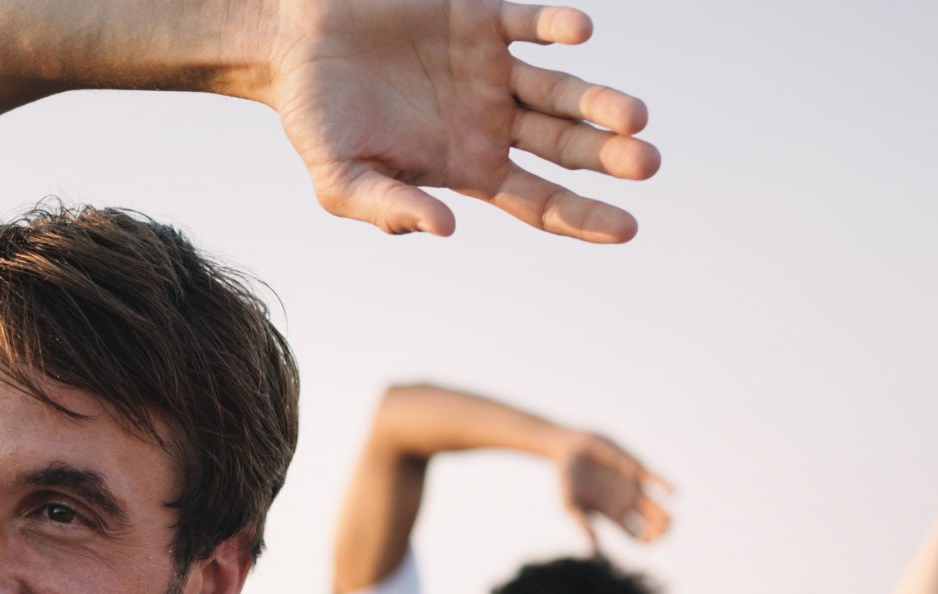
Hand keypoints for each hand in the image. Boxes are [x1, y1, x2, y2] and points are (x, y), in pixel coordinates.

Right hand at [261, 0, 658, 243]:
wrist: (291, 44)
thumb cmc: (316, 122)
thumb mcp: (340, 181)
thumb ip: (388, 208)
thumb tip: (446, 229)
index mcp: (471, 168)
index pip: (542, 200)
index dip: (585, 216)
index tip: (628, 228)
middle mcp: (494, 122)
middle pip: (566, 146)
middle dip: (609, 156)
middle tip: (646, 164)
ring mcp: (492, 70)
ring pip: (561, 89)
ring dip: (599, 101)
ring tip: (633, 117)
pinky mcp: (481, 18)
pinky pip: (530, 23)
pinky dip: (558, 27)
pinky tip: (579, 35)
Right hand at [556, 430, 671, 552]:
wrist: (569, 448)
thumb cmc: (567, 480)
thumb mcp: (571, 506)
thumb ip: (583, 526)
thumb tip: (595, 552)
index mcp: (613, 515)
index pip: (636, 536)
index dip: (645, 542)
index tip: (647, 542)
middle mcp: (626, 503)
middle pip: (651, 525)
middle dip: (659, 531)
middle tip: (661, 533)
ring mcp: (633, 486)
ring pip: (657, 506)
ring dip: (665, 515)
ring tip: (668, 521)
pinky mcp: (636, 468)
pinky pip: (656, 478)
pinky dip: (665, 485)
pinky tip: (673, 494)